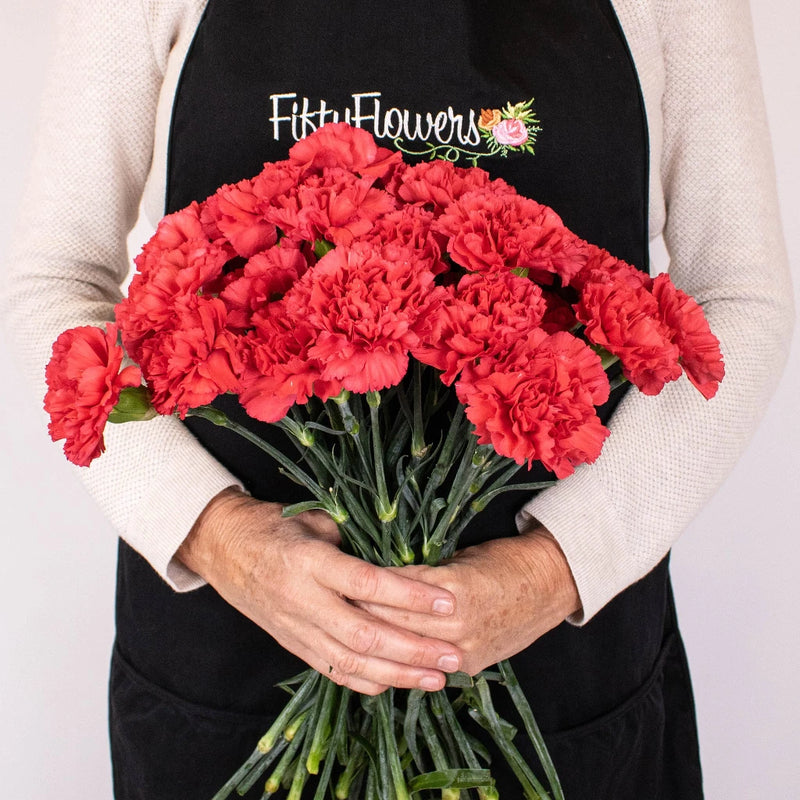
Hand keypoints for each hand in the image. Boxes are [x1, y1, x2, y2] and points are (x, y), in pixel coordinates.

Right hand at [176, 487, 462, 694]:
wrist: (223, 548)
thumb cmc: (274, 527)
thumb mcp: (313, 520)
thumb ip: (353, 542)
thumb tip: (399, 559)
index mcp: (309, 562)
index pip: (367, 584)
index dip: (409, 596)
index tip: (447, 601)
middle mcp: (303, 600)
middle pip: (365, 634)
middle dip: (414, 649)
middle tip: (454, 655)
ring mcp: (296, 628)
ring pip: (351, 660)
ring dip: (398, 674)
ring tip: (438, 677)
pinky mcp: (292, 644)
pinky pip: (332, 670)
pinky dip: (366, 681)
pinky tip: (398, 684)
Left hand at [357, 526, 580, 674]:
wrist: (550, 586)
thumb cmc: (505, 560)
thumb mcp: (460, 556)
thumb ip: (422, 573)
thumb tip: (381, 576)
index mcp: (453, 589)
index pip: (393, 591)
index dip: (363, 586)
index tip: (338, 579)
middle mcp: (456, 625)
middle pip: (392, 624)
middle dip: (359, 616)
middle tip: (330, 606)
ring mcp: (463, 650)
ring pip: (404, 650)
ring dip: (375, 643)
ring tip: (343, 632)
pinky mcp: (469, 666)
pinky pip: (424, 666)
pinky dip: (399, 660)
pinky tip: (375, 656)